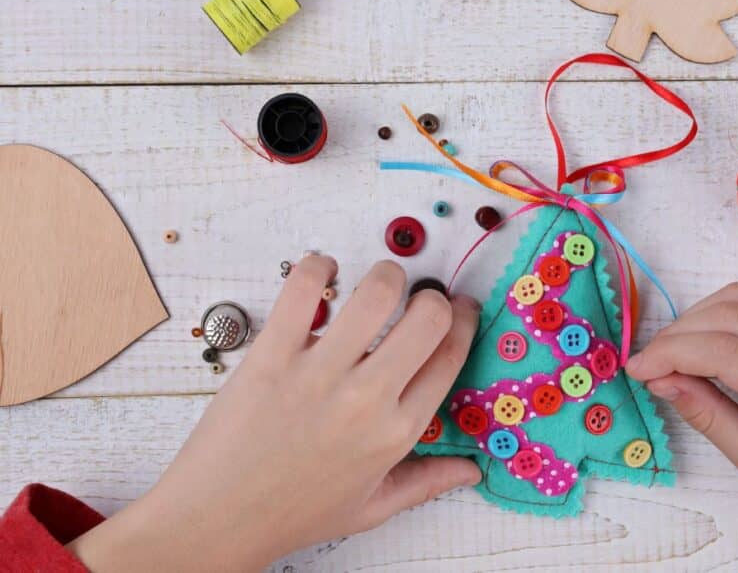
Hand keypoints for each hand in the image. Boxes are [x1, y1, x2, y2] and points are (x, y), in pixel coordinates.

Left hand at [68, 256, 481, 570]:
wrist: (218, 519)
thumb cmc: (293, 513)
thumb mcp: (370, 507)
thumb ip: (425, 482)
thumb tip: (471, 470)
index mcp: (395, 432)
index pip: (449, 357)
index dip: (463, 321)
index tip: (460, 307)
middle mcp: (366, 399)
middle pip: (428, 317)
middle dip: (432, 297)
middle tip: (416, 297)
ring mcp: (318, 373)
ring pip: (377, 292)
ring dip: (385, 275)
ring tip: (375, 284)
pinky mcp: (272, 355)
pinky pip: (305, 289)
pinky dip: (318, 266)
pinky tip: (322, 272)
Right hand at [626, 282, 737, 531]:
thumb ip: (706, 414)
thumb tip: (660, 379)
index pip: (722, 350)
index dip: (669, 353)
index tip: (636, 370)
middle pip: (728, 313)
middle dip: (676, 333)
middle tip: (649, 364)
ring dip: (696, 318)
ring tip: (672, 354)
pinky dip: (720, 314)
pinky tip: (703, 341)